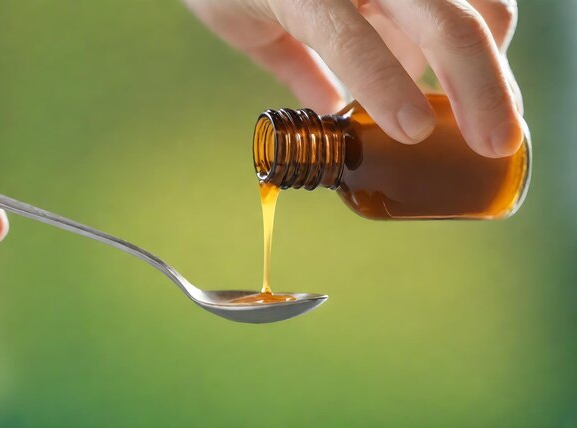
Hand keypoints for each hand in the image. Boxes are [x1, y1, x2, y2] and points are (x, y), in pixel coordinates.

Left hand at [184, 0, 523, 157]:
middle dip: (479, 86)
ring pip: (476, 2)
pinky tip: (475, 67)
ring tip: (490, 116)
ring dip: (492, 62)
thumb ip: (292, 66)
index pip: (347, 37)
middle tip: (496, 145)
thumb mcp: (245, 26)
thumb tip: (335, 109)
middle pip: (443, 20)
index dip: (384, 84)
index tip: (414, 133)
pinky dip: (486, 30)